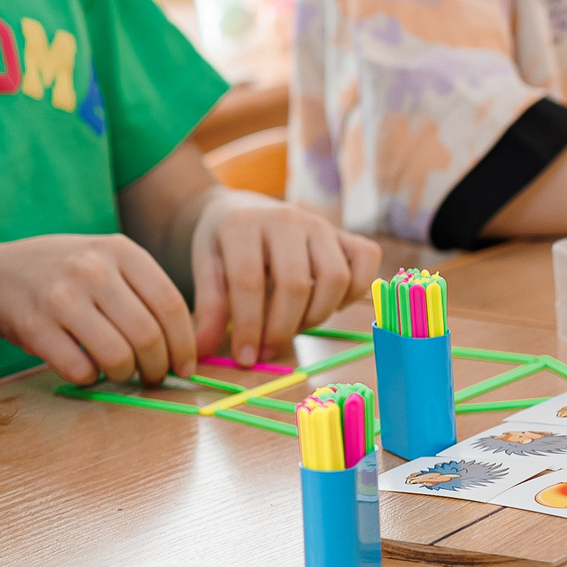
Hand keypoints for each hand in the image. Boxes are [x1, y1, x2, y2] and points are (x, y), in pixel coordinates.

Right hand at [0, 234, 197, 384]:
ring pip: (117, 355)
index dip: (185, 344)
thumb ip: (145, 292)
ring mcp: (60, 296)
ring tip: (122, 373)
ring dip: (126, 375)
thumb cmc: (65, 275)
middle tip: (154, 377)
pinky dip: (90, 378)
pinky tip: (87, 368)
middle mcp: (91, 268)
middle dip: (158, 367)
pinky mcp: (35, 325)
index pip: (170, 305)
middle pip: (147, 335)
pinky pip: (80, 368)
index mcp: (119, 250)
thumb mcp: (106, 262)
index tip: (186, 366)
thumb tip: (189, 348)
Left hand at [191, 192, 380, 364]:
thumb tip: (200, 351)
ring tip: (292, 326)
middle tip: (267, 350)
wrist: (241, 210)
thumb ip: (208, 308)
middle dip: (282, 329)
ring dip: (316, 316)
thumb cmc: (223, 244)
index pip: (249, 281)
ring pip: (336, 279)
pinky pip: (365, 263)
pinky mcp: (346, 233)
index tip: (245, 357)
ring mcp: (320, 224)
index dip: (248, 326)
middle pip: (295, 285)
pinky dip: (353, 293)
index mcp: (242, 224)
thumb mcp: (206, 268)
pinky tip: (325, 304)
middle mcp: (286, 218)